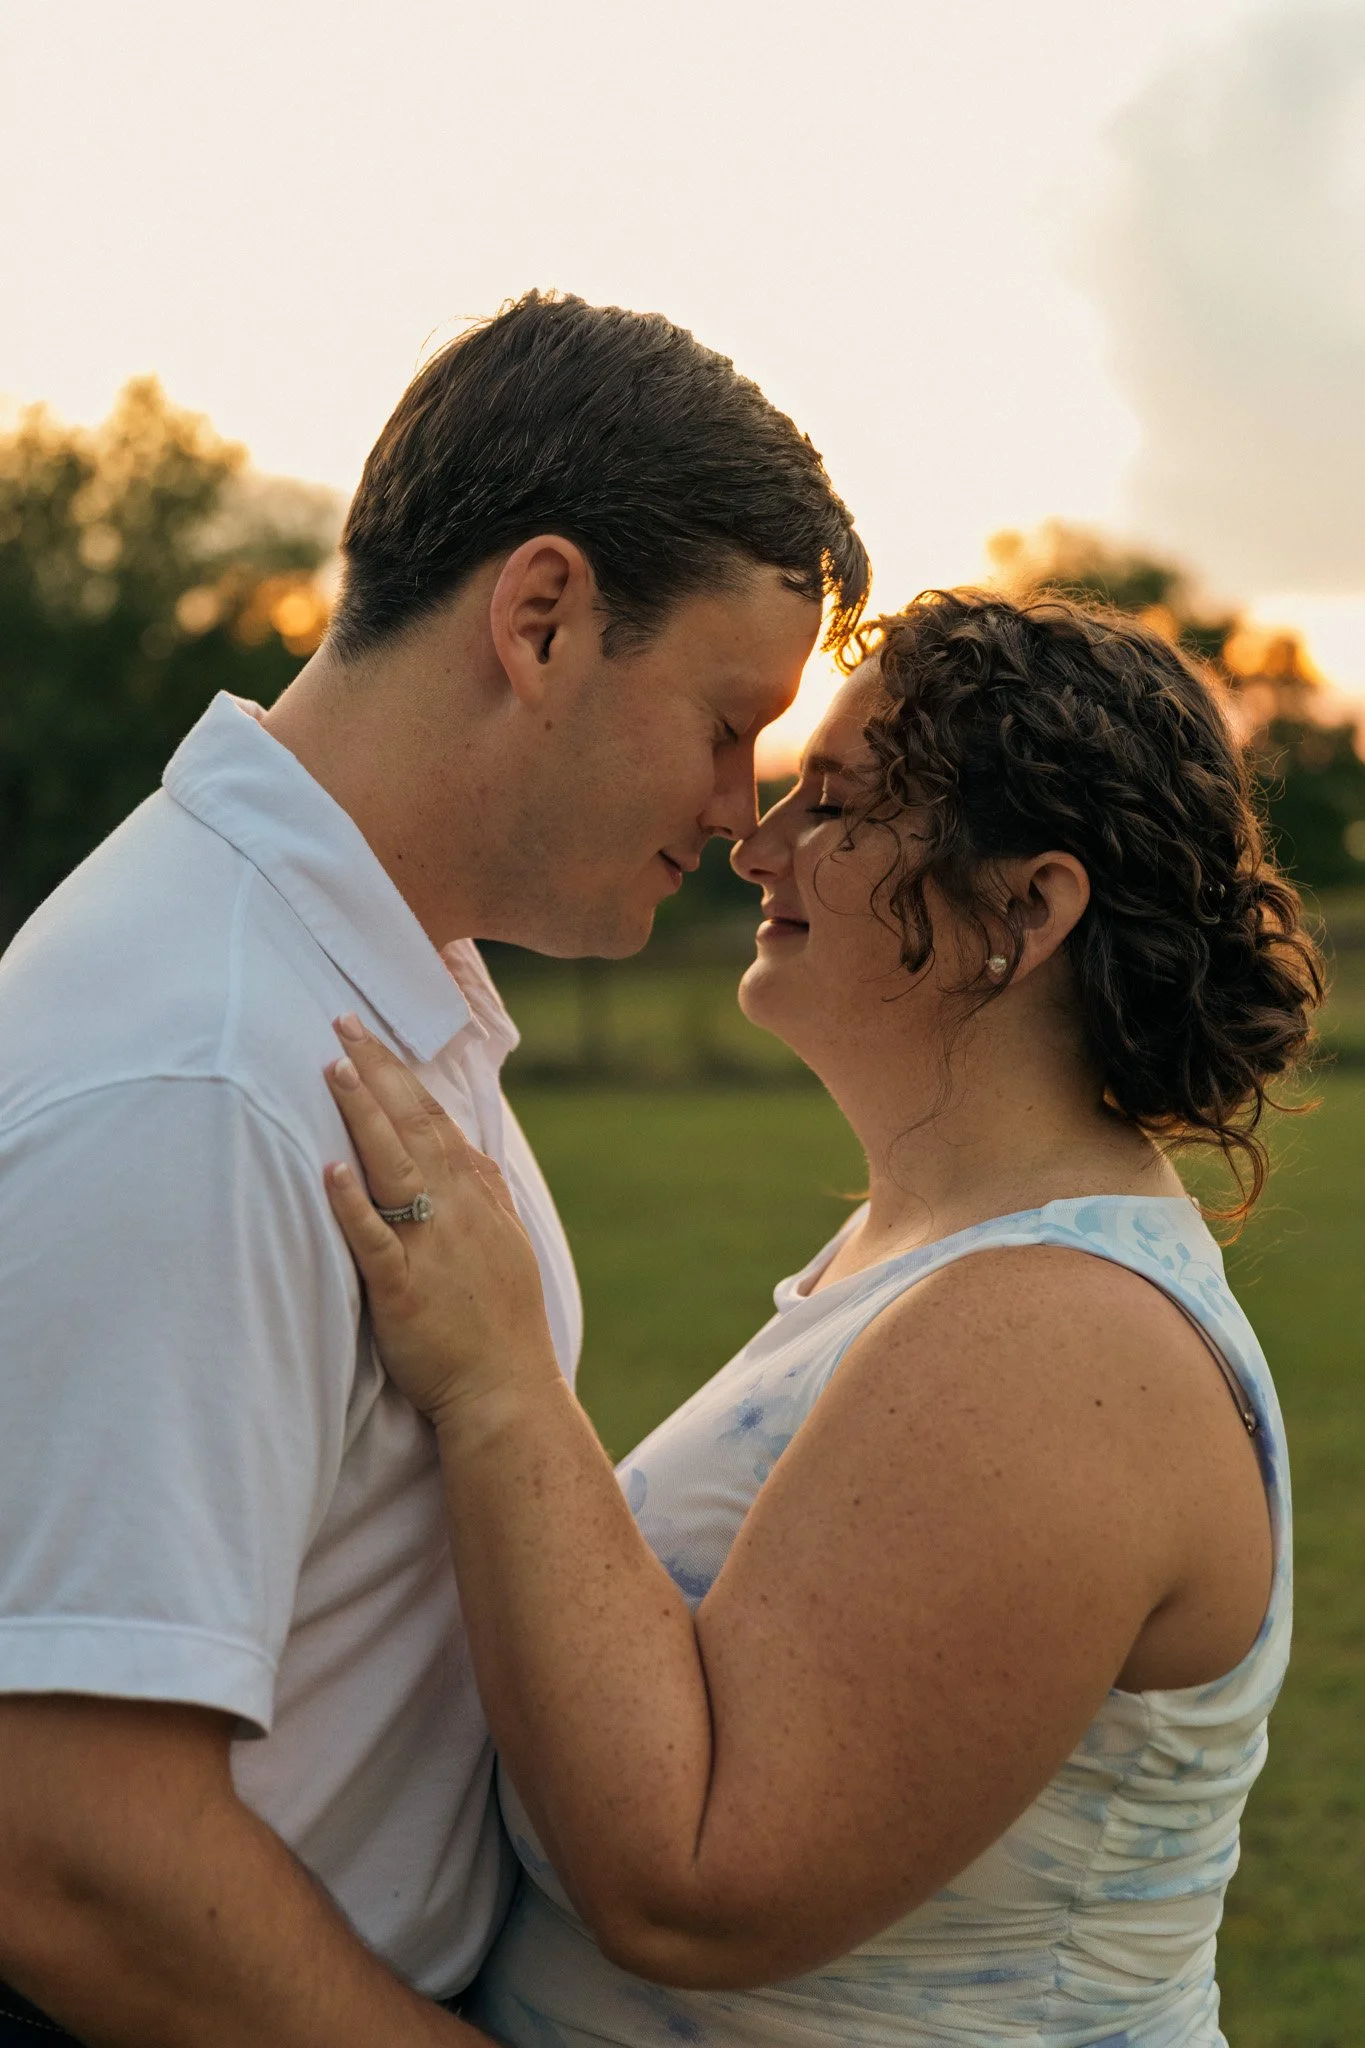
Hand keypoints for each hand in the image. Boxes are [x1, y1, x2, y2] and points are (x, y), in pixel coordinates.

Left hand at [323, 1017, 559, 1431]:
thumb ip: (487, 1194)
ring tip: (334, 1069)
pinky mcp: (404, 1289)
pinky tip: (329, 1168)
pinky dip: (352, 1202)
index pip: (436, 1119)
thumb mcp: (507, 1244)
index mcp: (475, 1197)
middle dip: (376, 1071)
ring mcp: (431, 1247)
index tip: (370, 1035)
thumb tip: (471, 1153)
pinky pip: (375, 1240)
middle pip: (412, 1126)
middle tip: (343, 1022)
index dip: (401, 1074)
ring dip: (364, 1114)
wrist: (507, 1391)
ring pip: (394, 1167)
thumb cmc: (501, 1323)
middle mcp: (456, 1211)